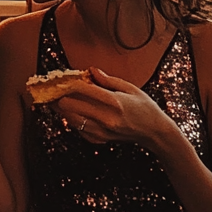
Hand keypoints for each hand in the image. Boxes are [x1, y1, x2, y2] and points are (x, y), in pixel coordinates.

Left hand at [53, 68, 175, 149]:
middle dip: (60, 96)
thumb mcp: (130, 88)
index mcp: (114, 102)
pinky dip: (73, 121)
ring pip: (70, 119)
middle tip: (57, 90)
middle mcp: (105, 118)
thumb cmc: (145, 108)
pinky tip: (74, 113)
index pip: (82, 89)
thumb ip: (108, 80)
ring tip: (60, 100)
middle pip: (70, 106)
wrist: (154, 132)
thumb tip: (91, 71)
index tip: (63, 78)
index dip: (69, 82)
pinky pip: (78, 130)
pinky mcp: (100, 140)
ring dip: (64, 109)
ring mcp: (102, 131)